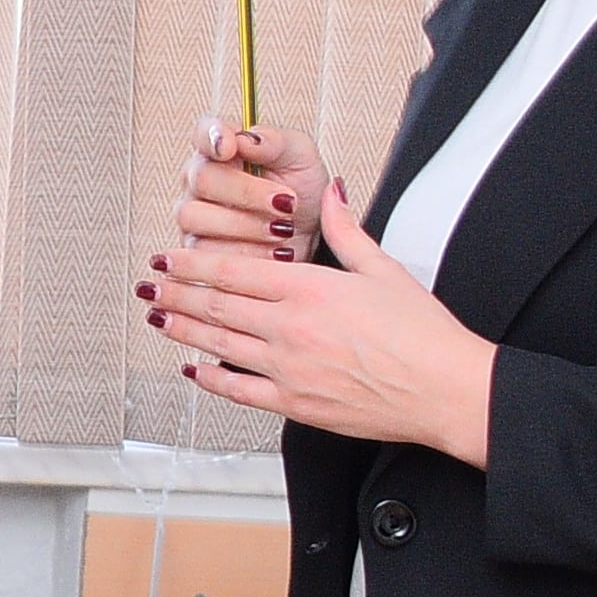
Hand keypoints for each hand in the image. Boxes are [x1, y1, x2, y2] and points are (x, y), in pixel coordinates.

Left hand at [143, 175, 497, 459]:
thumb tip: (333, 193)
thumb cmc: (423, 334)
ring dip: (183, 331)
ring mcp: (289, 368)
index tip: (169, 259)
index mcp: (310, 289)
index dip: (193, 264)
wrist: (445, 389)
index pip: (234, 270)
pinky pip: (239, 390)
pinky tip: (195, 369)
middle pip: (217, 307)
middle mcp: (291, 327)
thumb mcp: (384, 269)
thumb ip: (347, 230)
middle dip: (177, 294)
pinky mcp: (295, 403)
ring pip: (219, 345)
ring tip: (159, 320)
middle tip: (151, 287)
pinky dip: (211, 379)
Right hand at [176, 116, 332, 264]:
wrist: (312, 237)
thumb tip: (247, 139)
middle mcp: (199, 180)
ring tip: (283, 230)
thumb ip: (274, 141)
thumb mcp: (301, 157)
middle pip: (201, 179)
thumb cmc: (302, 190)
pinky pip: (204, 254)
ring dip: (246, 225)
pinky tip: (272, 252)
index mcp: (221, 148)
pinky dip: (245, 253)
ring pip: (195, 217)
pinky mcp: (195, 252)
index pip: (203, 133)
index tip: (229, 146)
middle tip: (286, 202)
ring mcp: (193, 216)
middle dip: (247, 192)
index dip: (212, 137)